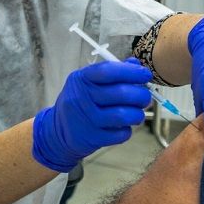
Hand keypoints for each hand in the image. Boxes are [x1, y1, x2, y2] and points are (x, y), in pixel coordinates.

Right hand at [32, 58, 151, 171]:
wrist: (58, 131)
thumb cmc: (80, 102)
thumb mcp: (88, 82)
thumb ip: (112, 72)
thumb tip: (136, 65)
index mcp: (81, 79)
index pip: (108, 71)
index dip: (131, 72)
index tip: (145, 74)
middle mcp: (82, 98)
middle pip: (120, 93)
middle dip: (140, 95)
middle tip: (145, 97)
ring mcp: (86, 120)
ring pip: (123, 115)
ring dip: (137, 114)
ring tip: (138, 113)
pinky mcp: (92, 138)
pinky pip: (120, 134)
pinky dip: (127, 130)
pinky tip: (125, 126)